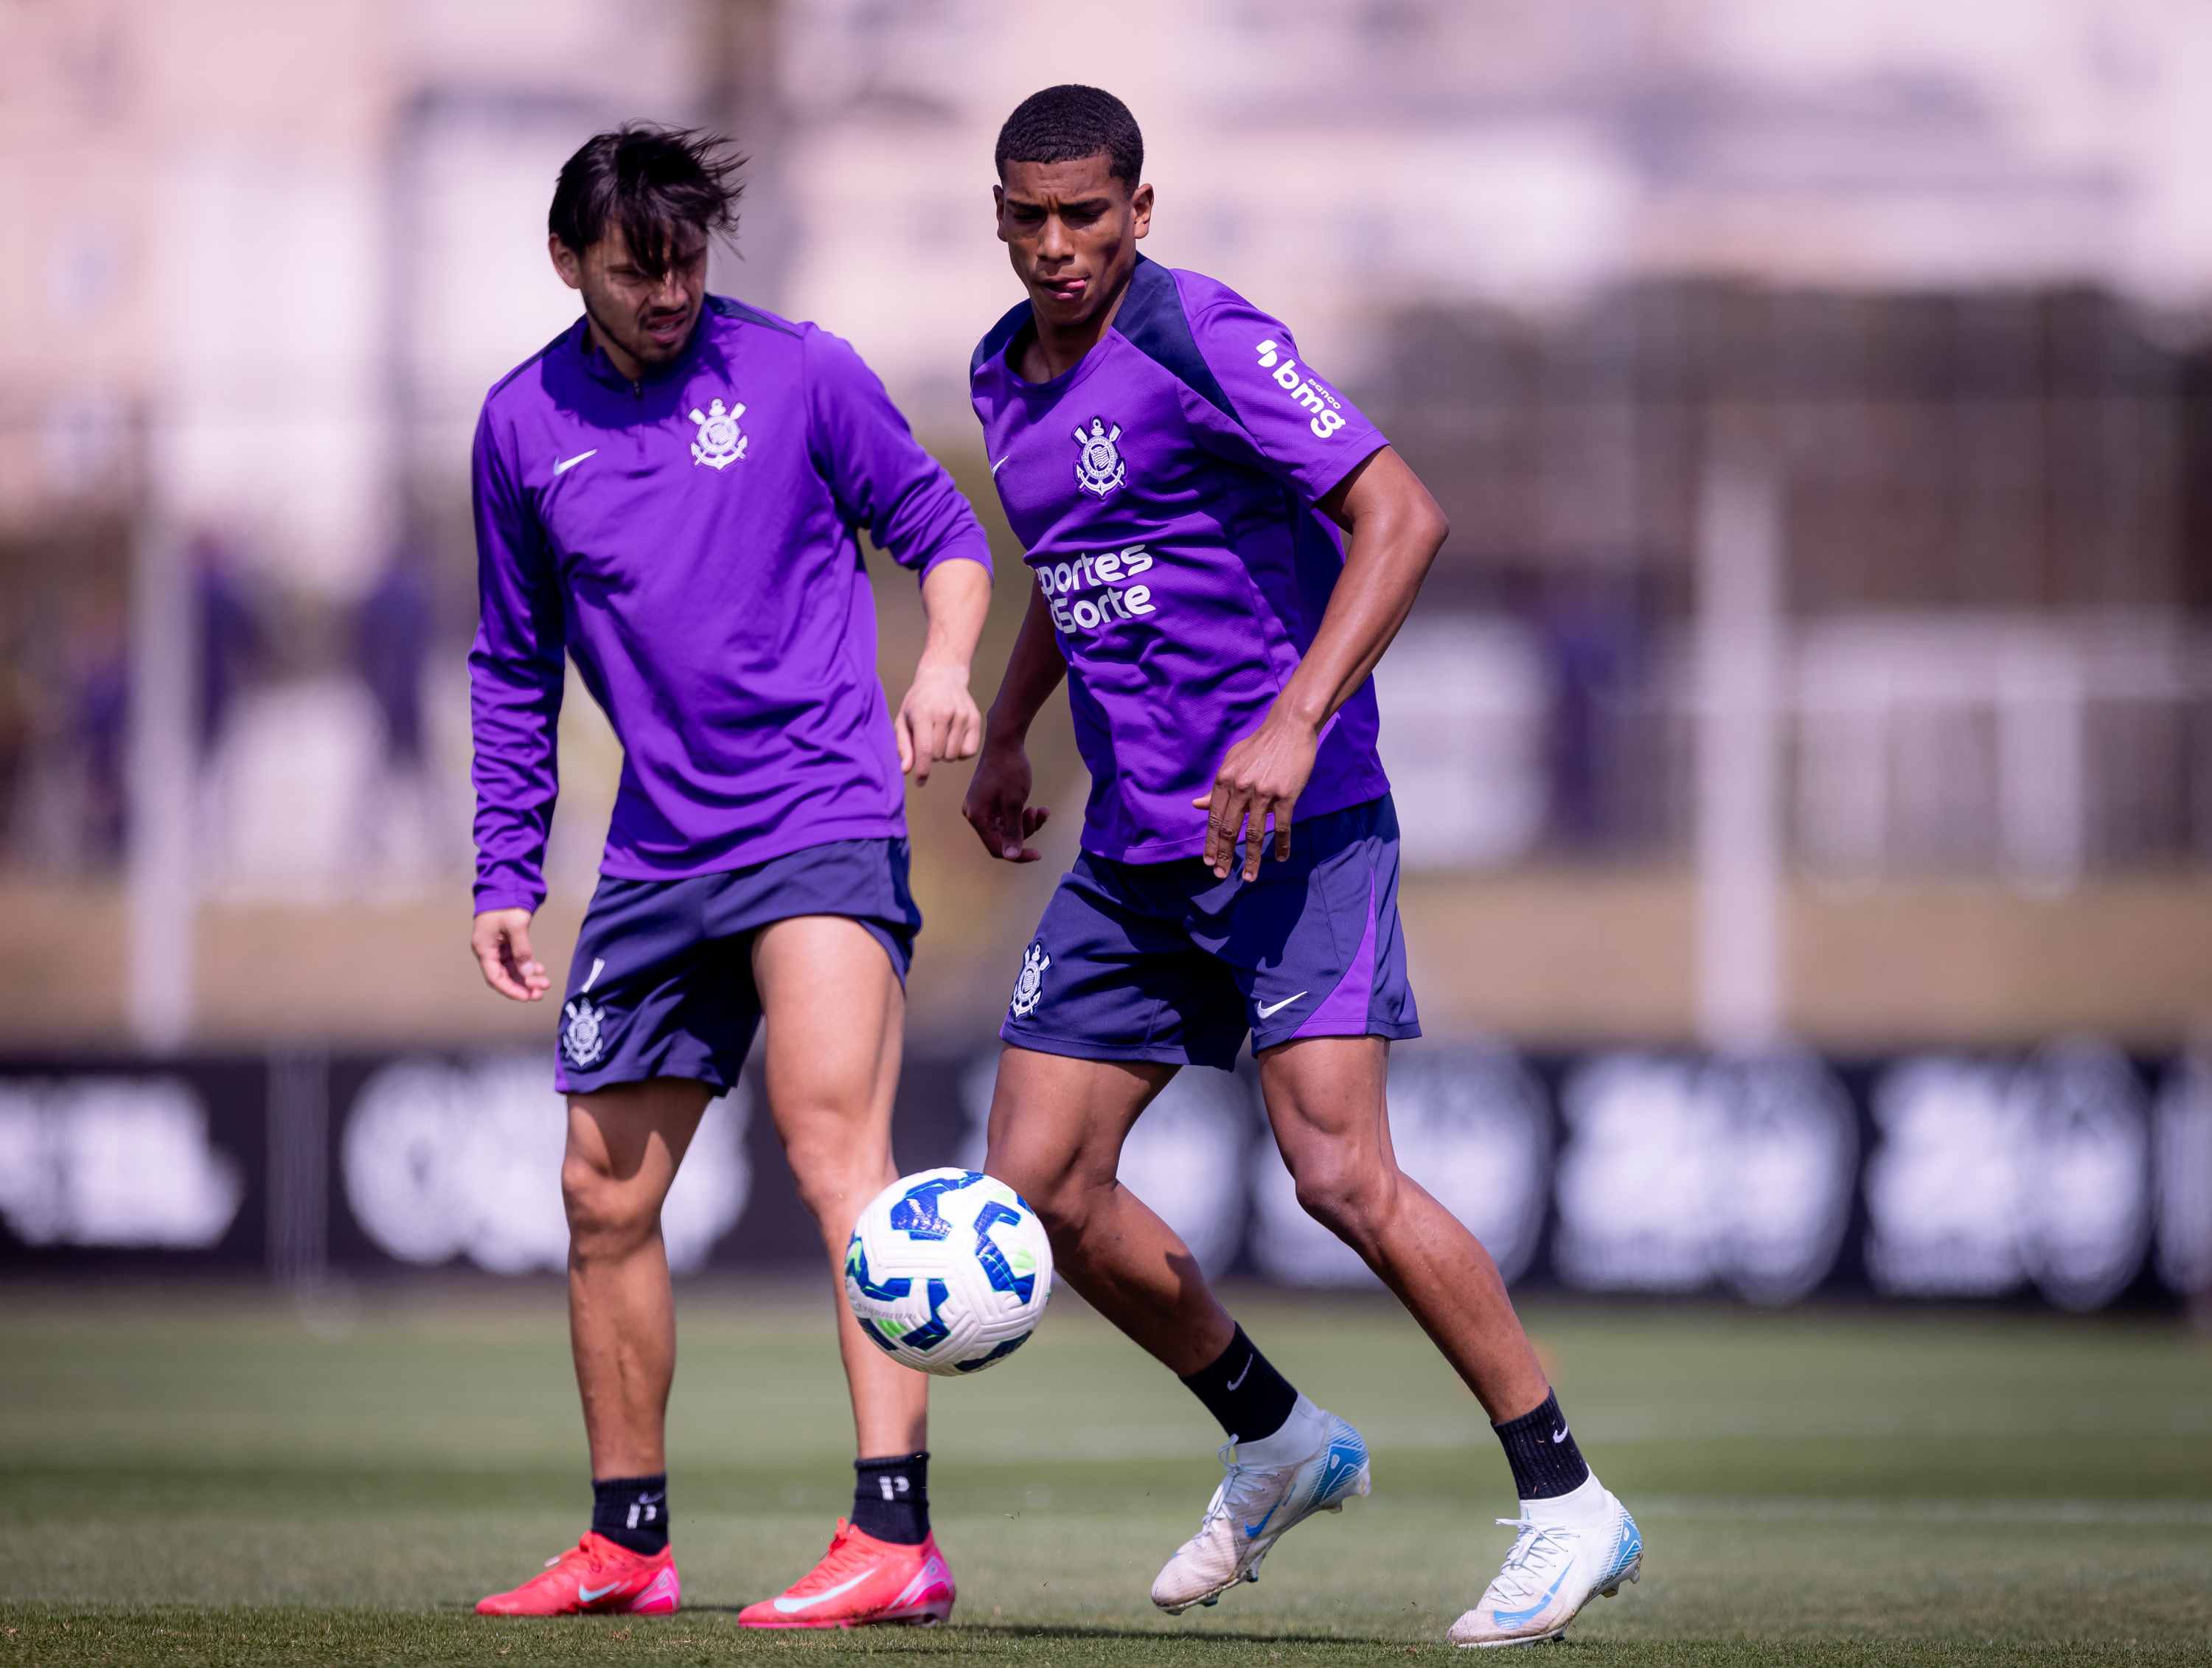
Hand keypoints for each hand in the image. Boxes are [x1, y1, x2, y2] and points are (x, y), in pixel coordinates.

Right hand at [473, 908, 551, 1001]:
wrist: (505, 885)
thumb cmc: (506, 904)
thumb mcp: (515, 926)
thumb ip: (522, 950)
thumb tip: (528, 973)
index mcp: (484, 948)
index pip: (495, 977)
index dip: (510, 990)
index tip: (526, 997)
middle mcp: (488, 950)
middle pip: (504, 976)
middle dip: (522, 986)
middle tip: (540, 992)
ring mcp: (497, 947)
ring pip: (512, 970)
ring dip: (527, 978)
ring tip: (545, 983)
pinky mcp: (506, 942)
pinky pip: (516, 960)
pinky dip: (528, 966)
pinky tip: (540, 970)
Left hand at [896, 654, 981, 784]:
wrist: (943, 676)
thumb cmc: (918, 702)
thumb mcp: (903, 719)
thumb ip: (904, 746)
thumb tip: (906, 771)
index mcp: (923, 712)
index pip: (925, 750)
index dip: (922, 770)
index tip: (920, 782)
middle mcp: (945, 713)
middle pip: (938, 756)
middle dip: (930, 754)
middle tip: (928, 737)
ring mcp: (963, 715)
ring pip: (953, 756)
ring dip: (944, 753)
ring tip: (940, 736)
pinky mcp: (975, 719)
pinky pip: (969, 751)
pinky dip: (960, 752)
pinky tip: (953, 738)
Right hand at [962, 734, 1050, 861]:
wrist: (1004, 740)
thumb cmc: (1009, 769)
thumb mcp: (1014, 802)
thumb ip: (1013, 831)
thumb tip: (1011, 856)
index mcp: (977, 817)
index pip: (997, 848)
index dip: (1018, 853)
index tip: (1038, 854)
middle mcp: (975, 814)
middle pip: (1002, 837)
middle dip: (1025, 830)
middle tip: (1039, 814)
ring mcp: (981, 806)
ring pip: (1007, 826)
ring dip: (1026, 822)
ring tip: (1041, 810)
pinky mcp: (989, 799)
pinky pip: (1006, 815)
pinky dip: (1021, 813)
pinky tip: (1037, 807)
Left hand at [1192, 705, 1318, 879]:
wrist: (1290, 727)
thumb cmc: (1260, 745)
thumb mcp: (1232, 761)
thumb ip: (1216, 787)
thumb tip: (1197, 805)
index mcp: (1224, 780)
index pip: (1213, 819)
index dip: (1210, 843)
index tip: (1208, 862)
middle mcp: (1240, 788)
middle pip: (1229, 830)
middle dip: (1223, 856)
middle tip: (1221, 875)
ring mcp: (1263, 792)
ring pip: (1254, 834)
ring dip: (1251, 859)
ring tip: (1249, 877)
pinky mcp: (1286, 794)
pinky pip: (1282, 826)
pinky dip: (1281, 845)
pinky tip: (1280, 857)